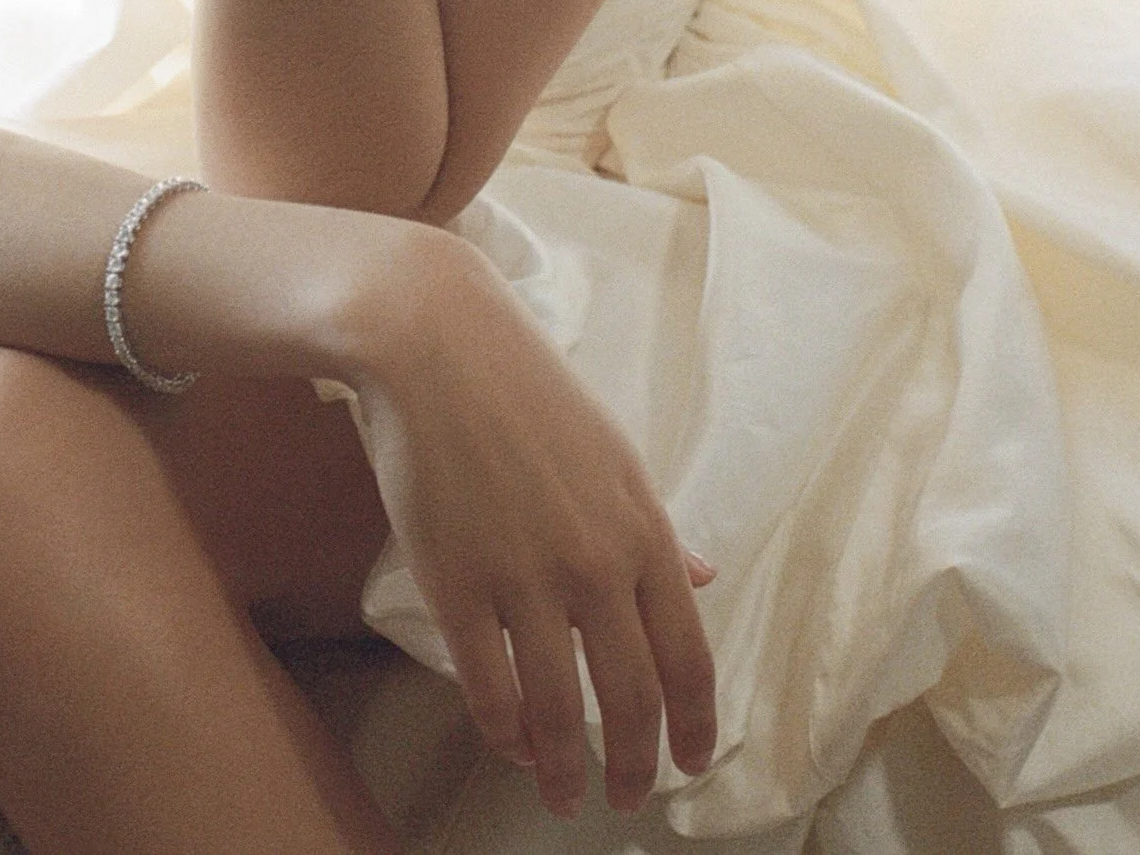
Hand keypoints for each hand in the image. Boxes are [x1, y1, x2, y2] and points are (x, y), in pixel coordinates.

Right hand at [346, 229, 717, 820]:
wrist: (433, 340)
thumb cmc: (525, 387)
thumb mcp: (612, 452)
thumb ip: (657, 528)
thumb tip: (705, 580)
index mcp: (644, 530)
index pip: (689, 658)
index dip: (695, 725)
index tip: (689, 764)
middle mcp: (595, 564)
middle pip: (631, 699)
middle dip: (632, 765)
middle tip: (625, 799)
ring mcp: (524, 577)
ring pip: (557, 711)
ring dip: (564, 769)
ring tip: (562, 793)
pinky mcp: (455, 583)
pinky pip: (488, 688)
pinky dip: (503, 732)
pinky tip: (507, 744)